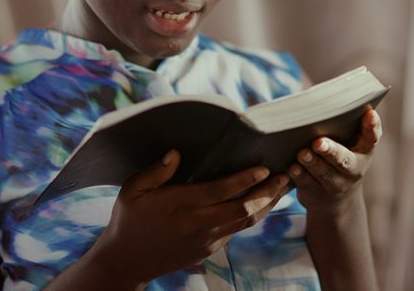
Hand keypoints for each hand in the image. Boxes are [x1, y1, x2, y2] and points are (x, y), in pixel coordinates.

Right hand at [91, 150, 291, 286]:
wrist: (127, 261)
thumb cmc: (128, 219)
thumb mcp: (132, 191)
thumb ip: (155, 172)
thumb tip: (176, 153)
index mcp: (181, 206)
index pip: (220, 191)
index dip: (245, 179)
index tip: (264, 167)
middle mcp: (198, 225)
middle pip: (243, 210)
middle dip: (267, 193)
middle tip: (285, 176)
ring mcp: (206, 241)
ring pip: (245, 223)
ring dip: (266, 205)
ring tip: (283, 188)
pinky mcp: (208, 250)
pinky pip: (236, 231)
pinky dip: (252, 216)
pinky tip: (261, 203)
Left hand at [289, 106, 381, 213]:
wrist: (337, 202)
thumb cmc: (341, 157)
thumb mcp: (350, 144)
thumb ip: (343, 125)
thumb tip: (320, 98)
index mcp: (364, 152)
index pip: (372, 138)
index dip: (372, 127)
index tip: (369, 114)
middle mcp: (353, 170)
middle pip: (343, 160)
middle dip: (331, 151)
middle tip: (318, 142)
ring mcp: (335, 184)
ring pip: (324, 173)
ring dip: (312, 163)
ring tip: (302, 153)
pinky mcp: (316, 193)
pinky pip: (307, 184)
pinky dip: (298, 175)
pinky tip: (291, 167)